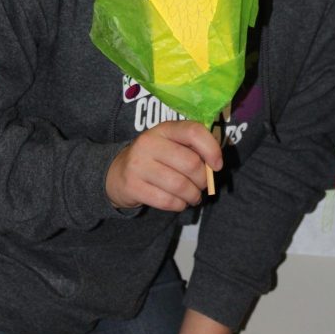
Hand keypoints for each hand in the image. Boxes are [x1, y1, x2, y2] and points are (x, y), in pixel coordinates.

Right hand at [106, 120, 221, 210]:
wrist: (116, 173)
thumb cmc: (155, 158)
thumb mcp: (170, 145)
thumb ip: (193, 148)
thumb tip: (215, 165)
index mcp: (164, 129)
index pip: (194, 131)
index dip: (212, 149)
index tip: (217, 165)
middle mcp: (149, 142)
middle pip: (191, 163)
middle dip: (203, 179)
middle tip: (202, 185)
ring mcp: (138, 164)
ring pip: (180, 185)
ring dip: (193, 195)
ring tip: (192, 196)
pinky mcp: (132, 186)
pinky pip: (167, 201)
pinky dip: (179, 205)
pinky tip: (179, 202)